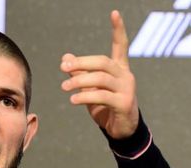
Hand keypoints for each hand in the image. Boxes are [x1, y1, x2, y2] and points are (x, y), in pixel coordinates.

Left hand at [60, 10, 139, 139]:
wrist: (121, 131)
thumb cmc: (106, 107)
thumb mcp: (91, 89)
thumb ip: (81, 73)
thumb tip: (65, 57)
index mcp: (120, 69)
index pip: (121, 45)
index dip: (118, 29)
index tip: (114, 13)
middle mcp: (126, 76)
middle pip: (102, 62)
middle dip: (81, 63)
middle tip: (63, 68)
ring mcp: (127, 89)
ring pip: (100, 78)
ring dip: (79, 81)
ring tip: (64, 88)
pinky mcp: (124, 103)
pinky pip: (102, 96)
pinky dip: (85, 96)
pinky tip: (73, 99)